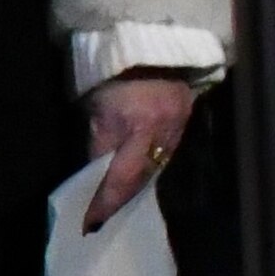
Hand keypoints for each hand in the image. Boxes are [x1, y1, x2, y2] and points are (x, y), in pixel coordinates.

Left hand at [84, 69, 202, 227]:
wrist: (151, 54)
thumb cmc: (116, 78)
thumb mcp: (99, 110)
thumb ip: (100, 142)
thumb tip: (95, 175)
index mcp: (142, 126)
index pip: (123, 176)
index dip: (106, 201)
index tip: (91, 221)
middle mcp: (166, 133)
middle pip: (142, 177)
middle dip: (121, 200)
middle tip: (100, 219)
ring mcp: (179, 131)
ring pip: (154, 169)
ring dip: (134, 187)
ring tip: (114, 206)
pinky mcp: (184, 127)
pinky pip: (164, 156)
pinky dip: (147, 170)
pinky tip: (133, 180)